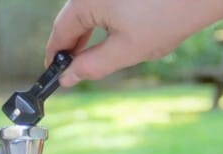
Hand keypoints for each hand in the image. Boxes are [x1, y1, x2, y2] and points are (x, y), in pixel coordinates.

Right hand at [46, 0, 222, 86]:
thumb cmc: (169, 16)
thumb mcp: (125, 51)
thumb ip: (91, 66)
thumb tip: (67, 78)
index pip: (60, 30)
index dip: (54, 55)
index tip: (53, 73)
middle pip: (72, 19)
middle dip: (71, 46)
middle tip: (72, 70)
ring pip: (88, 10)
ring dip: (87, 35)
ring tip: (91, 57)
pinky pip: (103, 3)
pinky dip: (102, 22)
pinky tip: (112, 35)